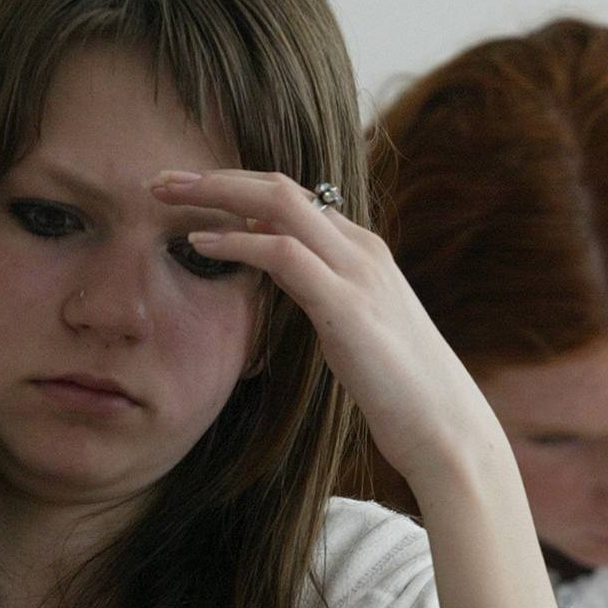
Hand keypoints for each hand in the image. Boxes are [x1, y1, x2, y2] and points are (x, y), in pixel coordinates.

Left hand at [155, 170, 509, 496]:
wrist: (446, 430)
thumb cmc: (401, 393)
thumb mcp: (354, 330)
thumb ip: (318, 292)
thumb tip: (275, 270)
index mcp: (365, 253)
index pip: (296, 198)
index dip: (238, 189)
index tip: (190, 194)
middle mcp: (363, 250)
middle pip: (281, 187)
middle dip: (216, 177)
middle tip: (161, 178)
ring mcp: (358, 274)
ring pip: (280, 204)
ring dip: (215, 193)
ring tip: (165, 195)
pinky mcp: (347, 306)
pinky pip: (282, 254)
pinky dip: (236, 243)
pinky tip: (198, 245)